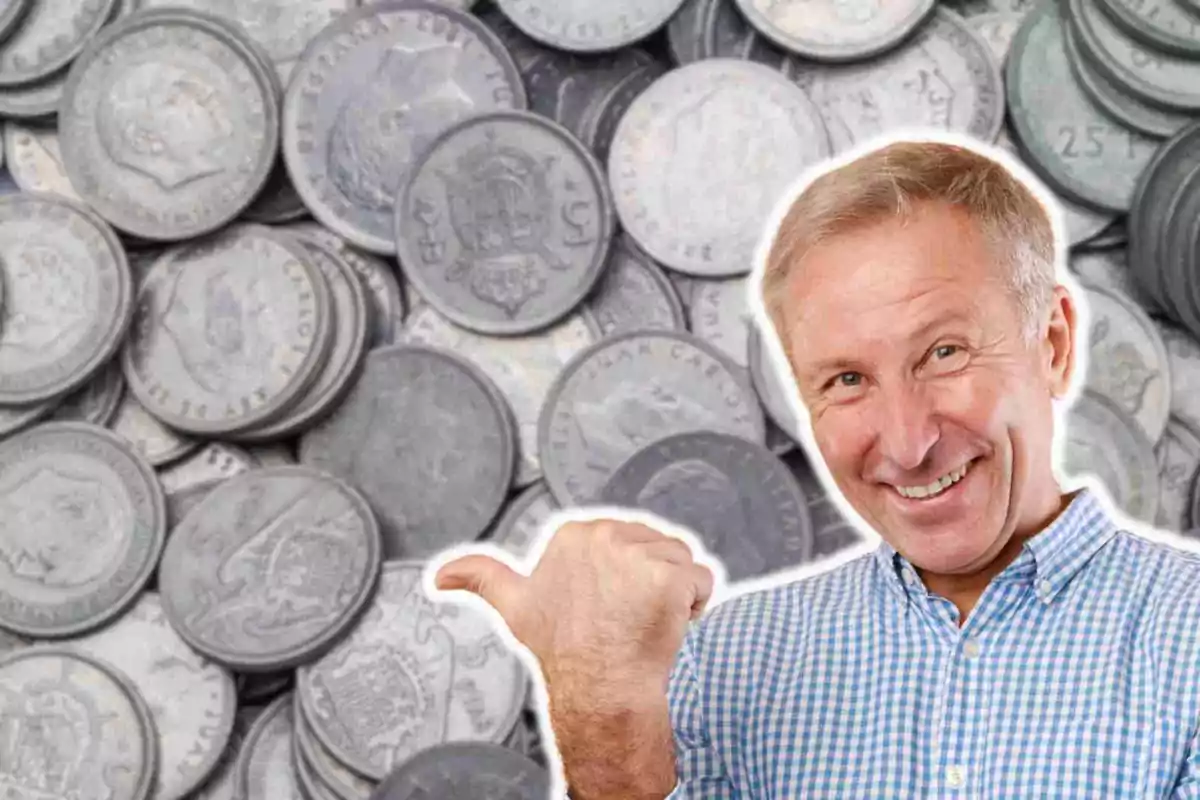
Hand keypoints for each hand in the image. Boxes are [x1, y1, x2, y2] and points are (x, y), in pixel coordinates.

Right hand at [434, 518, 714, 702]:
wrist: (600, 689)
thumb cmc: (564, 650)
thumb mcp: (515, 607)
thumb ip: (480, 577)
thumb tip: (439, 575)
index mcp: (573, 534)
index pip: (625, 541)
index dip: (623, 576)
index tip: (603, 606)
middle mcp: (603, 535)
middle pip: (655, 545)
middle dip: (649, 581)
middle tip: (624, 617)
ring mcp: (636, 555)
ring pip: (680, 561)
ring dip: (674, 593)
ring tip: (644, 620)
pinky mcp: (668, 576)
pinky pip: (701, 581)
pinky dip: (695, 606)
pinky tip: (668, 625)